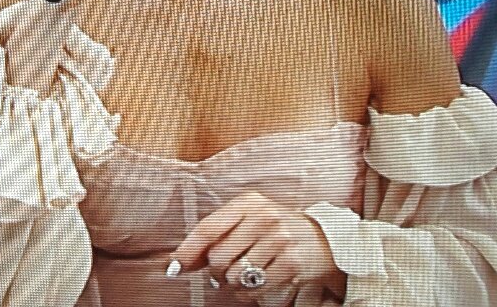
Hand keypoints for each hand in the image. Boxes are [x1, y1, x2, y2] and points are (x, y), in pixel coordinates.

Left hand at [170, 191, 341, 305]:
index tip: (175, 267)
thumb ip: (214, 239)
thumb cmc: (275, 230)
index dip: (188, 250)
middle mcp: (264, 216)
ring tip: (242, 276)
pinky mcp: (292, 262)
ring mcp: (280, 238)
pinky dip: (247, 293)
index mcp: (248, 202)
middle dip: (215, 271)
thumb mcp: (246, 222)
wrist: (322, 238)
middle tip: (222, 272)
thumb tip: (179, 262)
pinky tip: (252, 285)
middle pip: (219, 256)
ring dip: (232, 283)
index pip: (209, 227)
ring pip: (235, 275)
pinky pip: (254, 288)